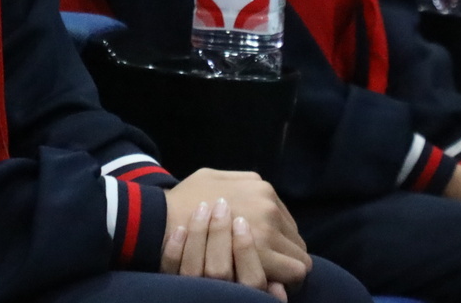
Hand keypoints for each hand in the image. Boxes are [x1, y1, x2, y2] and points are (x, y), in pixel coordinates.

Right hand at [160, 169, 309, 295]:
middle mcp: (269, 207)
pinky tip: (270, 284)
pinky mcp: (263, 257)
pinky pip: (294, 272)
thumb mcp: (212, 176)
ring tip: (270, 278)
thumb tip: (258, 190)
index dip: (278, 241)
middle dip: (285, 255)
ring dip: (286, 269)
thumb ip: (239, 181)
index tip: (265, 253)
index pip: (287, 222)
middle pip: (296, 240)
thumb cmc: (184, 201)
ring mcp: (267, 231)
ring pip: (299, 258)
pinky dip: (285, 278)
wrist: (161, 222)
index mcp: (261, 188)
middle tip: (268, 268)